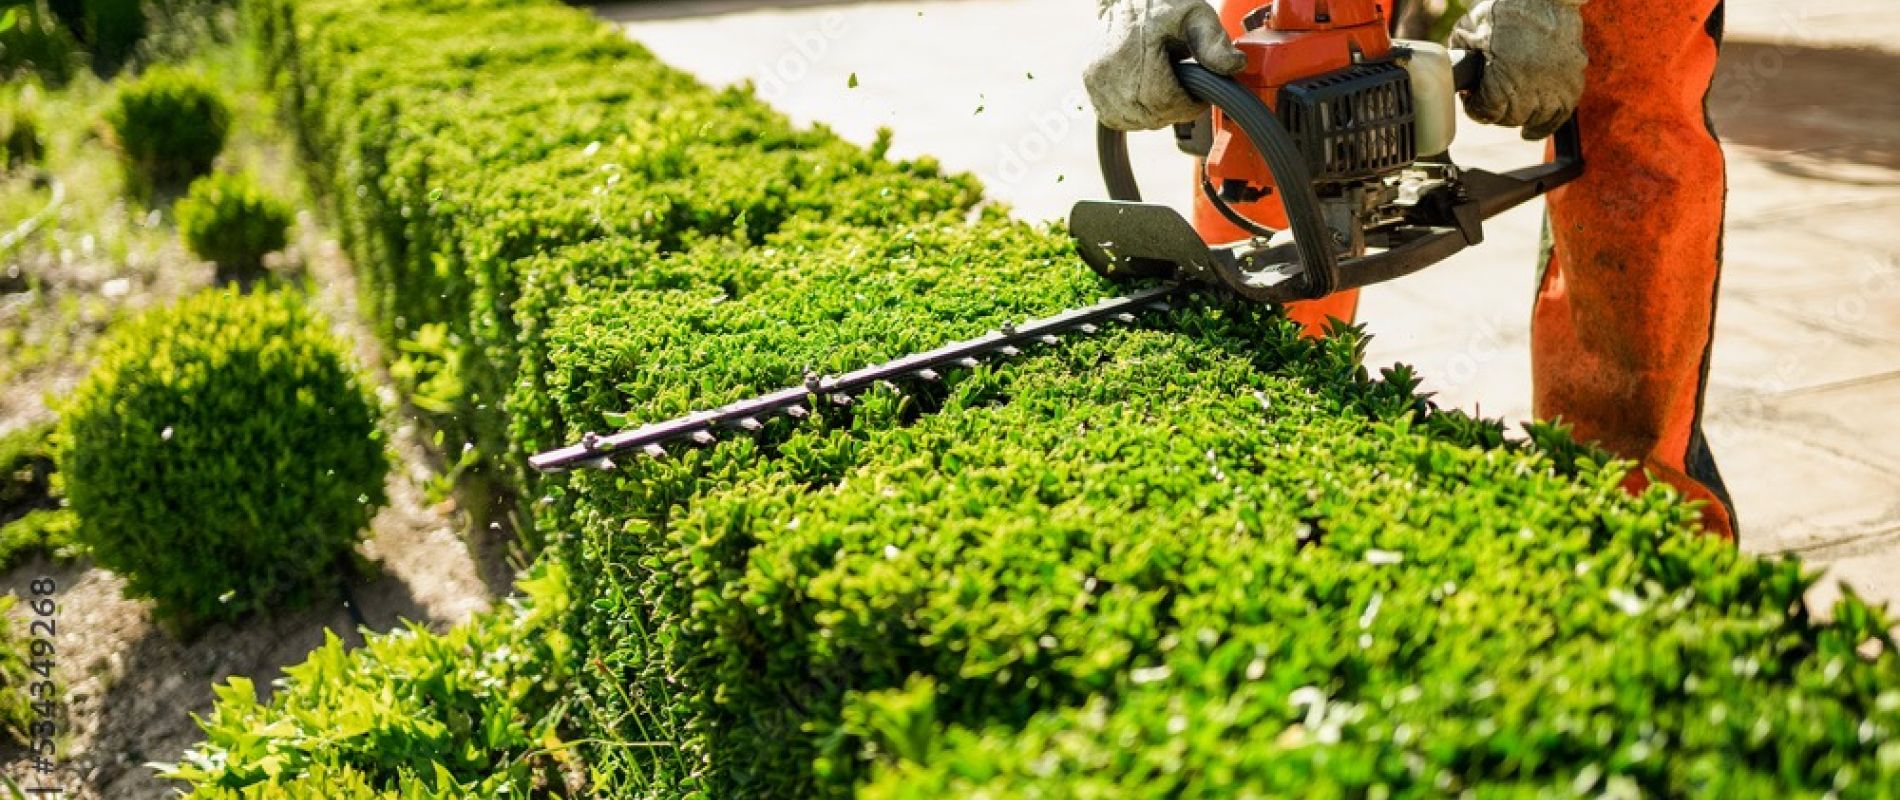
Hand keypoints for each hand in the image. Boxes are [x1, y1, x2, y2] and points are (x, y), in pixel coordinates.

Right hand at [1084, 0, 1246, 130]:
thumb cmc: (1163, 2)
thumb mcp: (1196, 15)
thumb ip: (1214, 42)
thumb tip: (1234, 66)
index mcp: (1134, 53)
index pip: (1164, 103)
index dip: (1188, 106)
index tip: (1199, 95)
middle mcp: (1109, 69)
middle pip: (1148, 116)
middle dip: (1173, 110)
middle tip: (1185, 92)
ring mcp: (1095, 78)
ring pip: (1131, 120)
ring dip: (1153, 114)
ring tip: (1166, 90)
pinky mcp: (1089, 82)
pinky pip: (1112, 116)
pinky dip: (1133, 114)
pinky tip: (1146, 97)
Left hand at [1450, 0, 1586, 139]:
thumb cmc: (1503, 10)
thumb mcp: (1468, 33)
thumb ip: (1460, 61)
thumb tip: (1458, 82)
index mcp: (1505, 77)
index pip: (1486, 112)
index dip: (1474, 107)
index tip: (1473, 100)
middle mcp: (1533, 85)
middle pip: (1510, 118)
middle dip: (1496, 110)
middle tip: (1491, 98)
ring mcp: (1556, 84)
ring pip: (1534, 118)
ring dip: (1519, 115)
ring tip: (1509, 107)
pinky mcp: (1574, 79)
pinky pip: (1561, 114)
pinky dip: (1546, 125)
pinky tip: (1531, 132)